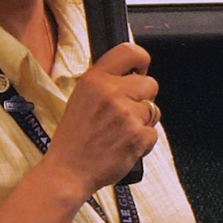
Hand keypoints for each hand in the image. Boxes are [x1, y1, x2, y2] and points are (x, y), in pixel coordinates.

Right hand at [41, 42, 157, 194]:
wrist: (68, 171)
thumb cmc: (74, 138)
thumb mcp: (81, 98)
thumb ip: (106, 84)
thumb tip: (134, 75)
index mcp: (95, 79)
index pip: (129, 51)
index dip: (142, 60)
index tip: (140, 70)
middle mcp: (111, 92)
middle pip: (151, 84)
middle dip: (144, 98)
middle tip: (127, 113)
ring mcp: (126, 114)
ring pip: (154, 111)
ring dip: (143, 122)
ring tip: (120, 133)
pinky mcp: (138, 135)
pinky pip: (154, 133)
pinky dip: (143, 142)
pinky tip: (124, 146)